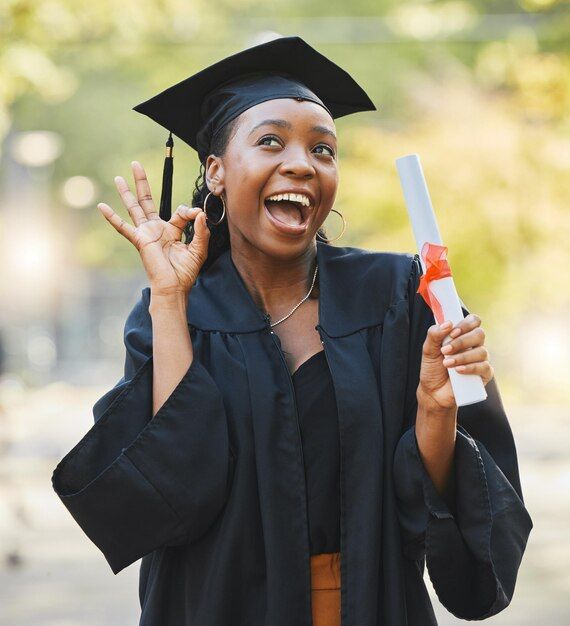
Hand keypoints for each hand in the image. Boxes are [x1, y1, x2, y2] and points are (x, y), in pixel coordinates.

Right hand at [97, 161, 210, 295]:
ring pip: (134, 208)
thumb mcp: (199, 250)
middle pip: (147, 201)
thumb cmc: (185, 272)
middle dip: (142, 182)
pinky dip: (112, 217)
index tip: (198, 215)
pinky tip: (101, 207)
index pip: (179, 212)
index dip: (190, 211)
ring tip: (119, 177)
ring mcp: (146, 233)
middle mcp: (156, 229)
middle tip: (136, 164)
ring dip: (127, 192)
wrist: (174, 287)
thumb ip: (201, 231)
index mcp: (171, 231)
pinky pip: (123, 227)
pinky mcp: (140, 240)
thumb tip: (200, 213)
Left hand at [417, 313, 494, 412]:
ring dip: (462, 356)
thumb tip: (447, 323)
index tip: (452, 332)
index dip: (465, 324)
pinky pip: (484, 367)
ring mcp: (481, 360)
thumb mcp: (428, 350)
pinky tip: (458, 371)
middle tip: (445, 350)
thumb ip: (434, 334)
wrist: (433, 392)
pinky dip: (470, 368)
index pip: (473, 321)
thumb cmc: (433, 369)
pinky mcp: (484, 374)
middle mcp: (474, 345)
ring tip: (447, 364)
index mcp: (462, 335)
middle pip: (479, 334)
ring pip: (481, 351)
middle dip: (461, 341)